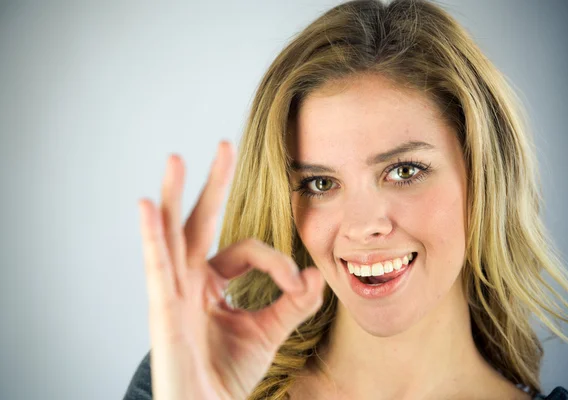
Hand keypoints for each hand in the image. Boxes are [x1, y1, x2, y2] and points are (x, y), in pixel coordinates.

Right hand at [137, 141, 324, 399]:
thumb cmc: (227, 372)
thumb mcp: (267, 332)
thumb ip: (292, 303)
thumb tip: (316, 275)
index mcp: (211, 282)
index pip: (246, 250)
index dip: (278, 262)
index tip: (300, 285)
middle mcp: (189, 279)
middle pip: (199, 222)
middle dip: (212, 184)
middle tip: (224, 145)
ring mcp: (172, 290)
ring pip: (171, 233)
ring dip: (174, 195)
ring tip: (176, 159)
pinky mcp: (161, 308)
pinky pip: (156, 266)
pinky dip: (152, 235)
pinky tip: (148, 205)